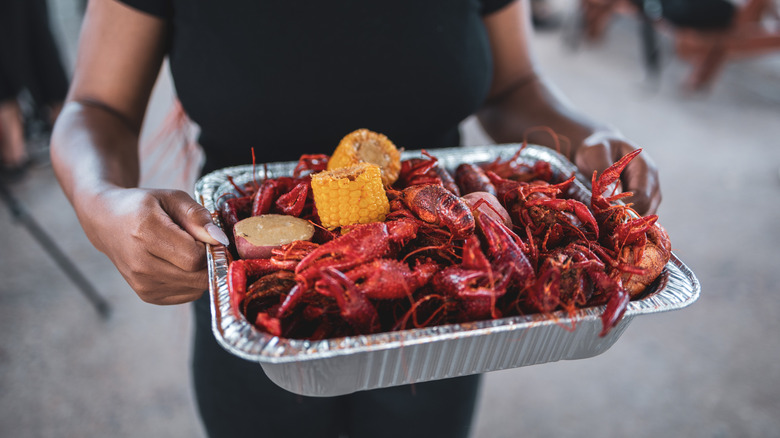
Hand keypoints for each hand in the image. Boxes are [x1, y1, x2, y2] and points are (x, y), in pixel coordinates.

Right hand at [78, 187, 229, 304]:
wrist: (107, 222)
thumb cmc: (143, 207)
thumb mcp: (172, 198)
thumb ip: (197, 216)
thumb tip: (220, 240)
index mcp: (145, 234)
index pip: (195, 257)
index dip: (210, 247)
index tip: (208, 235)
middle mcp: (141, 264)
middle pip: (197, 276)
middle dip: (209, 260)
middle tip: (200, 243)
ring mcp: (142, 284)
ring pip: (195, 288)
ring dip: (201, 271)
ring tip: (185, 251)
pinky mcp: (147, 295)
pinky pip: (188, 294)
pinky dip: (191, 280)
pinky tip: (178, 263)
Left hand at [574, 132, 660, 214]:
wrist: (599, 149)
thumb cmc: (597, 148)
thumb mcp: (596, 153)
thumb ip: (605, 172)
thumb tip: (609, 198)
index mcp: (644, 167)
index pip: (643, 195)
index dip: (625, 206)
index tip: (604, 211)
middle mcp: (652, 181)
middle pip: (646, 207)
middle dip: (625, 214)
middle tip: (602, 218)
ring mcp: (650, 192)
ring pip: (645, 214)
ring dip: (627, 220)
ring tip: (605, 219)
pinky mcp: (643, 201)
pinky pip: (639, 216)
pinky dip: (627, 220)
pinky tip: (610, 220)